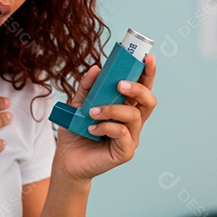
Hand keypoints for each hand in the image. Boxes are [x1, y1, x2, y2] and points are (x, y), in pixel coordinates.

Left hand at [52, 54, 157, 183]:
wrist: (66, 159)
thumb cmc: (76, 131)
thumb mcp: (78, 104)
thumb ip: (87, 87)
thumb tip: (97, 68)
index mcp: (126, 108)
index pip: (143, 88)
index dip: (148, 73)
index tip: (147, 57)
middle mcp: (132, 122)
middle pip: (149, 101)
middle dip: (138, 88)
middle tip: (120, 85)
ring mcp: (131, 138)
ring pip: (134, 116)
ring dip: (112, 109)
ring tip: (92, 112)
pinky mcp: (125, 152)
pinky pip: (123, 133)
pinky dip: (106, 127)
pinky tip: (92, 129)